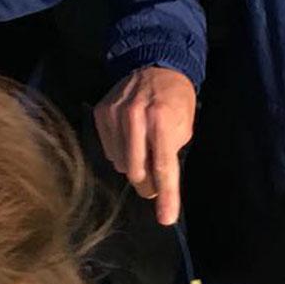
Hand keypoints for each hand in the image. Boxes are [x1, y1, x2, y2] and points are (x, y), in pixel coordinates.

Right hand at [92, 66, 195, 224]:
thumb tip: (159, 187)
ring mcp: (115, 115)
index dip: (166, 196)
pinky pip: (108, 149)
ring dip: (133, 166)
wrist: (155, 65)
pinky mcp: (101, 113)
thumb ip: (170, 155)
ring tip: (143, 149)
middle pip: (136, 172)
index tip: (166, 218)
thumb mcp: (183, 126)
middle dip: (147, 184)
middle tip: (154, 183)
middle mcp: (135, 117)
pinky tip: (129, 138)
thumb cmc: (175, 100)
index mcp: (162, 121)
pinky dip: (120, 151)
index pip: (163, 167)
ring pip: (120, 164)